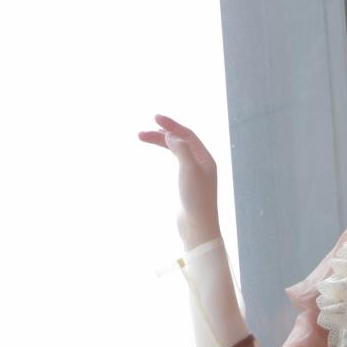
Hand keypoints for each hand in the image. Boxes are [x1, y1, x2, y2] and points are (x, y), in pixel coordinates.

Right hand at [137, 112, 219, 244]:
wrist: (197, 227)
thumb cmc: (195, 199)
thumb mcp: (188, 169)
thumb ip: (181, 149)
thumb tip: (170, 134)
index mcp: (206, 159)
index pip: (188, 134)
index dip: (171, 125)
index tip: (154, 118)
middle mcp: (202, 165)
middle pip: (181, 141)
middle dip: (161, 134)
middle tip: (140, 133)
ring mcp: (195, 175)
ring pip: (177, 151)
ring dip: (161, 143)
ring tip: (142, 137)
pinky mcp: (188, 185)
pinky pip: (177, 162)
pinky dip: (167, 153)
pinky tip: (160, 152)